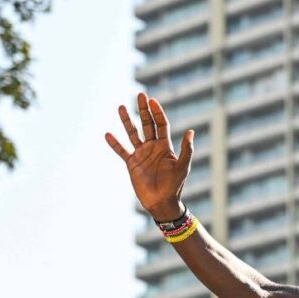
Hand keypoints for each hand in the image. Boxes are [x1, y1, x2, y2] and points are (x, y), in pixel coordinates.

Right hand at [105, 93, 194, 221]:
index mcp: (165, 146)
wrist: (162, 202)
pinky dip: (115, 143)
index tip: (152, 100)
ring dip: (127, 121)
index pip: (161, 124)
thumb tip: (190, 131)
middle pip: (147, 124)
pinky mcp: (132, 164)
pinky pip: (121, 151)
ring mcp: (141, 154)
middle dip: (143, 109)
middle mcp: (153, 147)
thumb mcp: (183, 166)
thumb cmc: (175, 185)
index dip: (157, 112)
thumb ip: (187, 149)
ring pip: (133, 133)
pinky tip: (108, 134)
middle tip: (140, 95)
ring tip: (121, 107)